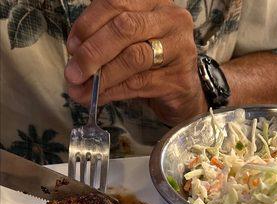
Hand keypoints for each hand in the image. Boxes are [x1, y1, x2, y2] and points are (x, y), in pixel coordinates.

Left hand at [64, 0, 206, 125]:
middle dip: (93, 51)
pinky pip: (140, 84)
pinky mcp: (179, 78)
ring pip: (133, 58)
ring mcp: (179, 48)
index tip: (71, 46)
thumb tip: (74, 57)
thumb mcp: (129, 42)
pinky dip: (114, 91)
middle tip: (73, 72)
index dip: (88, 24)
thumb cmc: (152, 62)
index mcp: (154, 1)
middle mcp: (171, 19)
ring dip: (102, 76)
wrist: (182, 91)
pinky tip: (98, 97)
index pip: (116, 2)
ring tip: (81, 88)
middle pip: (126, 27)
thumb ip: (104, 40)